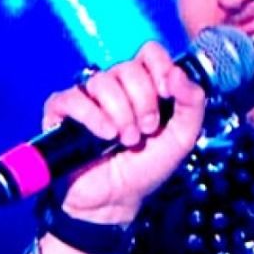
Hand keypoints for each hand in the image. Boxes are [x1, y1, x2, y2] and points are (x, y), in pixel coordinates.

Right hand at [41, 41, 206, 224]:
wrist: (116, 202)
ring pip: (104, 82)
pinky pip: (74, 98)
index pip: (150, 52)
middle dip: (143, 102)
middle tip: (146, 130)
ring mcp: (87, 97)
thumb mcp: (182, 138)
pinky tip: (105, 135)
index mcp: (144, 86)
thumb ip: (192, 104)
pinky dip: (93, 117)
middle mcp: (116, 87)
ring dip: (122, 114)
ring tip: (127, 140)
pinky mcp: (62, 112)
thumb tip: (178, 72)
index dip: (160, 67)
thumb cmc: (146, 168)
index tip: (166, 94)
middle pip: (128, 68)